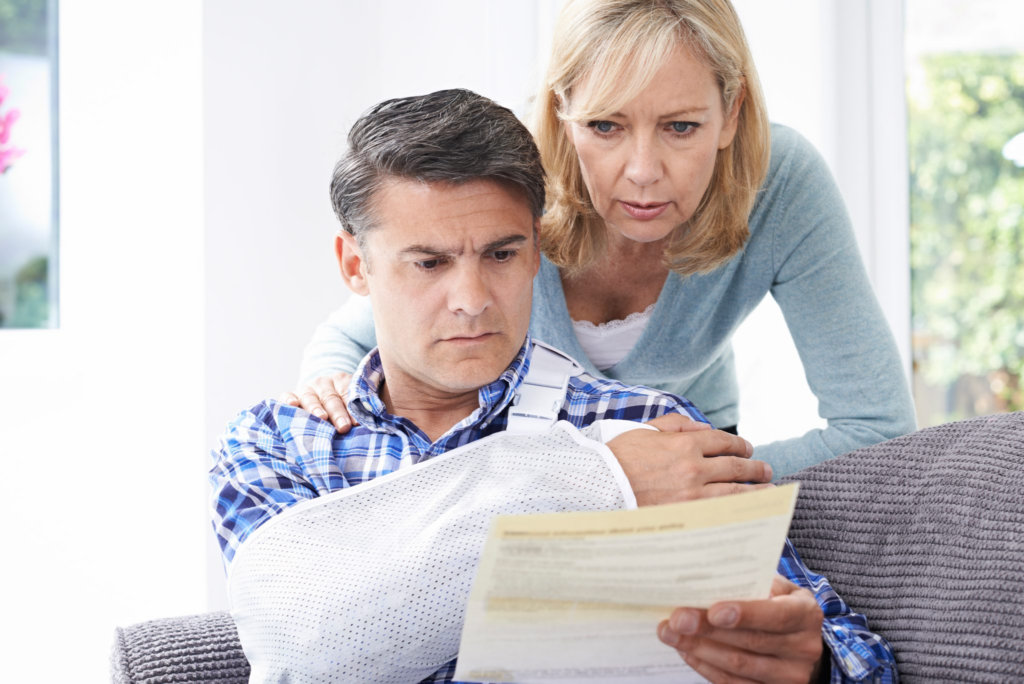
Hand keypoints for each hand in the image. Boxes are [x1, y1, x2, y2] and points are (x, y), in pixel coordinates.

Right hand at [279, 372, 357, 432]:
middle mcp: (323, 383)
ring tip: (322, 418)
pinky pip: (287, 395)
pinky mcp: (292, 395)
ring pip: (311, 398)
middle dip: (338, 414)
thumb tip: (369, 424)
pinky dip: (289, 400)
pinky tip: (292, 404)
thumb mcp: (353, 402)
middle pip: (331, 398)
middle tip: (344, 427)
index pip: (348, 394)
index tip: (358, 423)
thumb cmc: (342, 406)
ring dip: (316, 409)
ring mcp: (307, 388)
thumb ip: (360, 409)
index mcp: (342, 381)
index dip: (353, 409)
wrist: (321, 397)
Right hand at [606, 413, 771, 504]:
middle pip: (736, 467)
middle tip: (766, 471)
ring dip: (756, 491)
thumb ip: (675, 424)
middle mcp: (694, 469)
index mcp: (684, 444)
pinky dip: (740, 512)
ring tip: (767, 492)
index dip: (740, 445)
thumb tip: (703, 427)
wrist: (597, 488)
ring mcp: (693, 496)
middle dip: (755, 469)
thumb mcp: (644, 430)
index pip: (724, 442)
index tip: (748, 450)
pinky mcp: (688, 517)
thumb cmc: (616, 458)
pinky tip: (750, 513)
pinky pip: (722, 514)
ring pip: (736, 493)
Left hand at [657, 575, 826, 683]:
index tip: (714, 611)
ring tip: (670, 633)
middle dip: (709, 630)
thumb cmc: (779, 603)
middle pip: (751, 642)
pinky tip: (686, 651)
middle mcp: (803, 647)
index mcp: (805, 614)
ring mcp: (789, 675)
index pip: (776, 616)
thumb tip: (707, 579)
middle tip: (678, 619)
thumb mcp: (776, 587)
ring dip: (699, 649)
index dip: (745, 614)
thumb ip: (751, 583)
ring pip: (738, 665)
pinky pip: (732, 682)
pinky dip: (704, 666)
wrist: (799, 639)